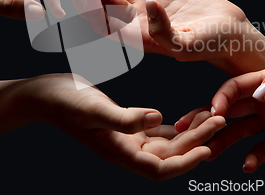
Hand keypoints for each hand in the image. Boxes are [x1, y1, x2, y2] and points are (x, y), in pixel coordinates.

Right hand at [26, 73, 225, 180]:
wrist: (46, 95)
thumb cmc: (66, 102)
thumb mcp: (94, 109)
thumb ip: (125, 118)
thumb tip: (159, 119)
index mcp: (119, 152)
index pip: (160, 169)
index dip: (185, 163)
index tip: (209, 149)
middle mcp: (126, 150)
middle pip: (169, 156)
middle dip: (196, 142)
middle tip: (219, 120)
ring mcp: (126, 139)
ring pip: (166, 144)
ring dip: (189, 134)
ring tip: (210, 116)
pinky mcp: (126, 127)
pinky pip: (157, 132)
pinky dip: (175, 126)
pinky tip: (187, 115)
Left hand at [79, 0, 251, 65]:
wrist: (234, 34)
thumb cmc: (212, 45)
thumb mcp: (188, 45)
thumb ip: (163, 32)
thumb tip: (149, 7)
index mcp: (138, 37)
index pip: (104, 24)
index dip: (90, 7)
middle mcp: (140, 21)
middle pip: (106, 3)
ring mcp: (151, 5)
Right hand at [176, 61, 264, 172]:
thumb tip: (257, 93)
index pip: (234, 89)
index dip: (220, 99)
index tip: (212, 113)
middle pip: (229, 111)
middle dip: (206, 120)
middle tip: (185, 131)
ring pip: (240, 132)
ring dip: (223, 142)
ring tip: (207, 155)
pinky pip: (264, 150)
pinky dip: (253, 158)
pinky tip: (246, 166)